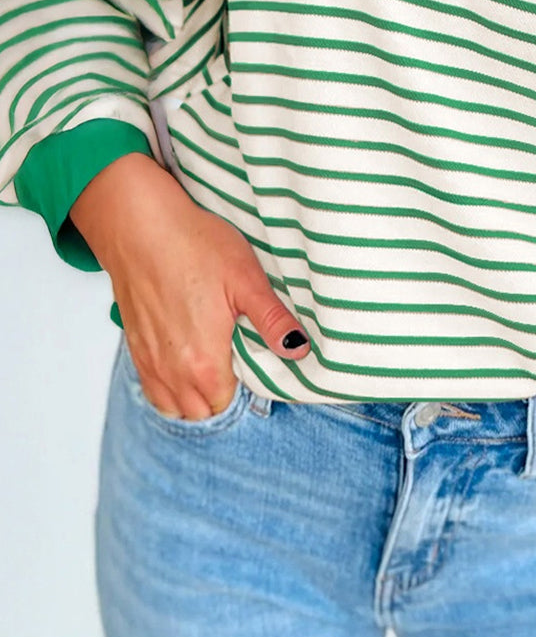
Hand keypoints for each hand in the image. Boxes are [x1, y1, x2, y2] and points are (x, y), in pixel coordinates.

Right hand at [69, 153, 310, 419]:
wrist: (138, 224)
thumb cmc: (193, 245)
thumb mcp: (245, 279)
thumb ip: (273, 321)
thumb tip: (300, 349)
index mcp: (204, 362)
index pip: (229, 404)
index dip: (247, 392)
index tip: (256, 369)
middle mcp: (173, 371)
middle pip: (202, 412)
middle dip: (222, 400)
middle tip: (239, 368)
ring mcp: (149, 361)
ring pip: (174, 406)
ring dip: (194, 399)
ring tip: (214, 371)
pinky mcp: (134, 346)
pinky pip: (153, 390)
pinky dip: (170, 389)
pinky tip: (184, 364)